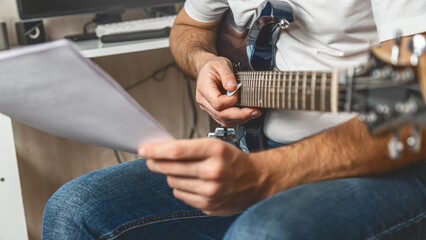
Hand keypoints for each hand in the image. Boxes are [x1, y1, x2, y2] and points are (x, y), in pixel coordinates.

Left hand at [139, 138, 269, 215]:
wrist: (257, 180)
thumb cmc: (233, 160)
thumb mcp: (215, 145)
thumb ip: (189, 148)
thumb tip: (160, 151)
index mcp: (215, 151)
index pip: (177, 150)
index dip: (156, 150)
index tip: (144, 149)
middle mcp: (214, 171)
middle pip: (171, 168)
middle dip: (157, 163)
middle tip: (151, 160)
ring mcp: (211, 191)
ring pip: (173, 182)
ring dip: (171, 176)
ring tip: (183, 171)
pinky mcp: (209, 206)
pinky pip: (180, 195)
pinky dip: (181, 188)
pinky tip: (192, 183)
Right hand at [196, 56, 261, 126]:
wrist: (206, 70)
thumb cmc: (212, 67)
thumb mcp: (221, 64)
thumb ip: (227, 75)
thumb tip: (233, 87)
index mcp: (204, 89)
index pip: (218, 103)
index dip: (231, 101)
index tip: (239, 92)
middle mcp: (204, 101)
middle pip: (221, 115)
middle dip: (240, 115)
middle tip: (255, 111)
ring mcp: (208, 108)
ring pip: (224, 120)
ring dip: (240, 119)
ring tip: (254, 113)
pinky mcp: (214, 111)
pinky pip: (225, 120)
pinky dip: (237, 119)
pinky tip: (246, 115)